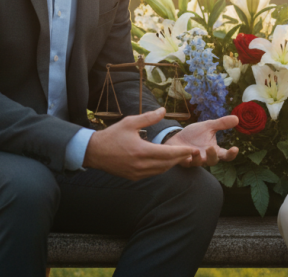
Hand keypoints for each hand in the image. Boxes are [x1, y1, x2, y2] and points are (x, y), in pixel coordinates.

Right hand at [83, 108, 199, 180]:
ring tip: (180, 156)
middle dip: (180, 158)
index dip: (182, 152)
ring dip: (171, 164)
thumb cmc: (112, 135)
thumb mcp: (130, 122)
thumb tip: (164, 110)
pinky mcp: (133, 177)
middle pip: (167, 164)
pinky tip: (165, 161)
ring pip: (160, 171)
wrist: (94, 152)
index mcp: (141, 151)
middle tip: (192, 153)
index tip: (193, 149)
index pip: (168, 154)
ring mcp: (137, 173)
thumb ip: (148, 117)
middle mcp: (141, 165)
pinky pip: (152, 174)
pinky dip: (161, 168)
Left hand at [164, 115, 239, 166]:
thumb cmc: (194, 134)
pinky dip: (186, 157)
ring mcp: (195, 160)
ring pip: (199, 163)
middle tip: (211, 148)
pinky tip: (186, 151)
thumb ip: (221, 124)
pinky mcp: (184, 160)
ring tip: (196, 150)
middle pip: (213, 161)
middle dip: (213, 156)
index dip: (231, 154)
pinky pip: (186, 162)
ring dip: (198, 157)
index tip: (235, 148)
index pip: (225, 156)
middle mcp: (206, 157)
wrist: (177, 137)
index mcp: (214, 150)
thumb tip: (237, 119)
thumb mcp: (208, 126)